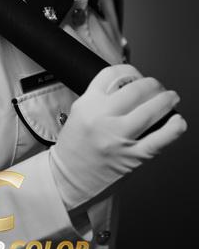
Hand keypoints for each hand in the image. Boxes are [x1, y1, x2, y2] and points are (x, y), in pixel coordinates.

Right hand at [50, 64, 186, 210]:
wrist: (70, 177)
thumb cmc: (75, 145)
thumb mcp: (80, 111)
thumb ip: (101, 96)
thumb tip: (130, 84)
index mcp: (88, 104)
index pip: (112, 75)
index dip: (129, 70)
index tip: (135, 73)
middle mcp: (103, 118)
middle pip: (135, 90)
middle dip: (152, 84)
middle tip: (156, 86)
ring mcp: (119, 138)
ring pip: (150, 111)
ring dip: (166, 100)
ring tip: (171, 97)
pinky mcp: (132, 157)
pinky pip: (158, 140)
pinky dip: (173, 129)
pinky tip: (178, 121)